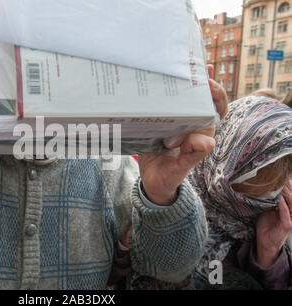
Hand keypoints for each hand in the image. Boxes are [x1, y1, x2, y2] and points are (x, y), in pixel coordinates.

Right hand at [138, 65, 227, 204]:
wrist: (152, 182)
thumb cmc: (170, 176)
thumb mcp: (181, 169)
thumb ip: (193, 156)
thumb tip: (207, 140)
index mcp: (201, 131)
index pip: (216, 108)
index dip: (216, 93)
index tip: (208, 81)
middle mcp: (190, 122)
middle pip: (198, 96)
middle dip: (196, 76)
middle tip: (189, 60)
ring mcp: (174, 121)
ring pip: (180, 97)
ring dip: (177, 80)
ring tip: (172, 61)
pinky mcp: (158, 122)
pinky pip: (161, 104)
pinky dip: (158, 91)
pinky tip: (150, 79)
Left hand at [256, 182, 291, 268]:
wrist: (264, 241)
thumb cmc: (265, 225)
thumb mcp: (266, 209)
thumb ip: (267, 200)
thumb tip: (262, 188)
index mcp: (288, 208)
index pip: (290, 194)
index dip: (286, 185)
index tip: (279, 176)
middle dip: (286, 187)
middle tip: (279, 178)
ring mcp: (291, 219)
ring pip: (291, 203)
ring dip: (285, 193)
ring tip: (279, 185)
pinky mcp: (288, 225)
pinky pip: (286, 213)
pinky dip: (282, 205)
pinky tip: (278, 199)